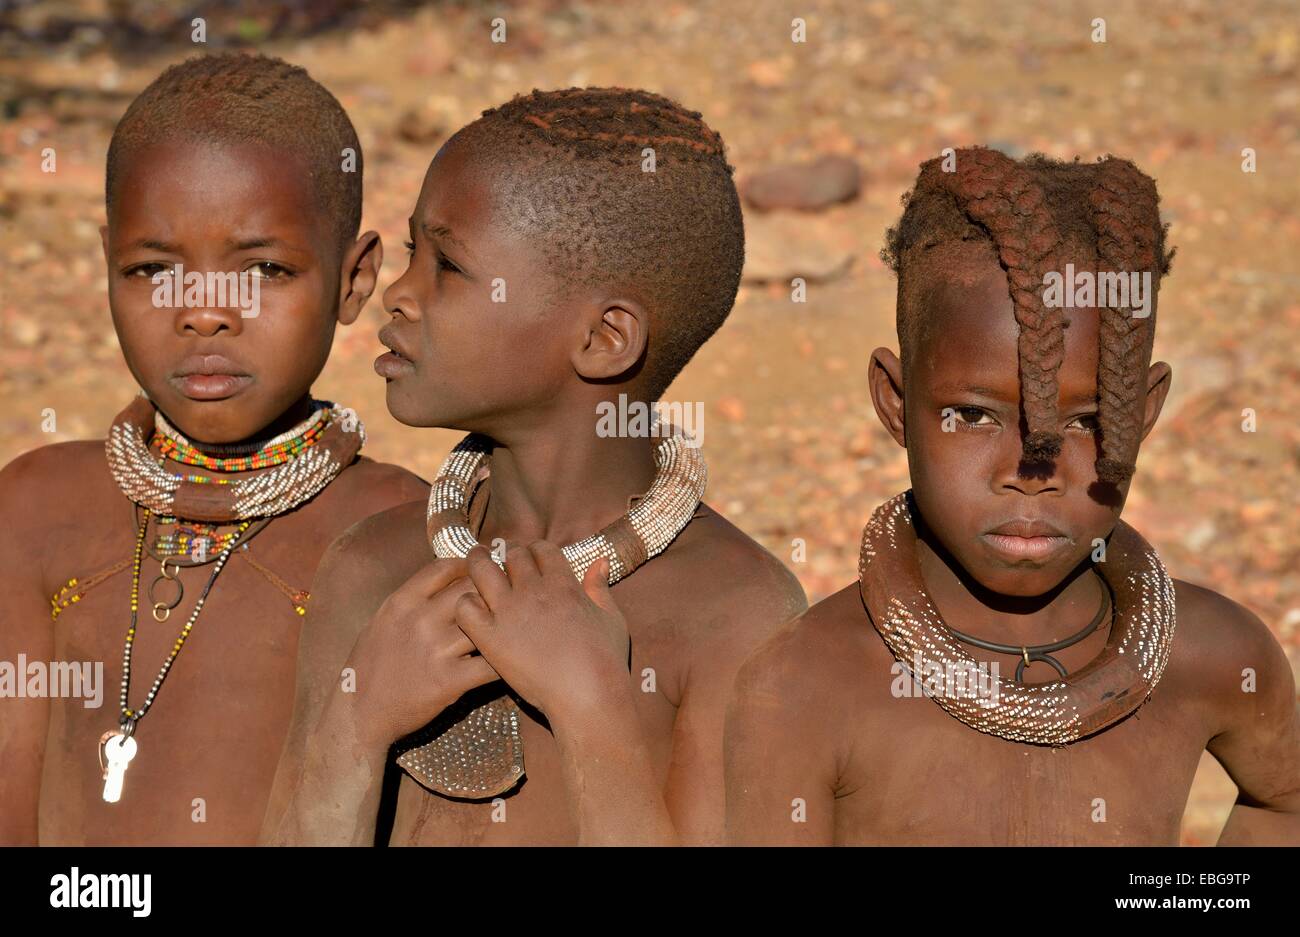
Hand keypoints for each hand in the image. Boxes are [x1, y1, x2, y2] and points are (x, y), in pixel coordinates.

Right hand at [345, 557, 499, 746]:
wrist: (360, 713)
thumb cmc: (371, 666)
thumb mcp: (382, 621)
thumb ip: (413, 599)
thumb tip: (446, 579)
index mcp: (401, 602)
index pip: (445, 567)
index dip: (468, 566)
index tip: (480, 572)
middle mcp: (420, 620)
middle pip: (471, 589)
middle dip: (490, 592)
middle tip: (504, 599)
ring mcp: (436, 650)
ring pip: (485, 623)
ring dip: (499, 626)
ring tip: (511, 629)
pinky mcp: (450, 681)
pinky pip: (490, 665)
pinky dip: (502, 662)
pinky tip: (507, 661)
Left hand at [455, 541, 630, 723]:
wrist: (587, 697)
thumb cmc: (605, 661)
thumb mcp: (611, 619)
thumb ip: (600, 588)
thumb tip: (599, 562)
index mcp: (563, 583)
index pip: (540, 548)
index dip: (534, 552)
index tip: (530, 561)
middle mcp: (534, 591)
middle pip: (511, 555)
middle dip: (507, 557)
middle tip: (500, 565)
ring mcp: (509, 612)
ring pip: (481, 569)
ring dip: (478, 566)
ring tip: (475, 568)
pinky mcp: (490, 638)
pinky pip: (465, 606)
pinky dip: (465, 603)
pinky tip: (473, 611)